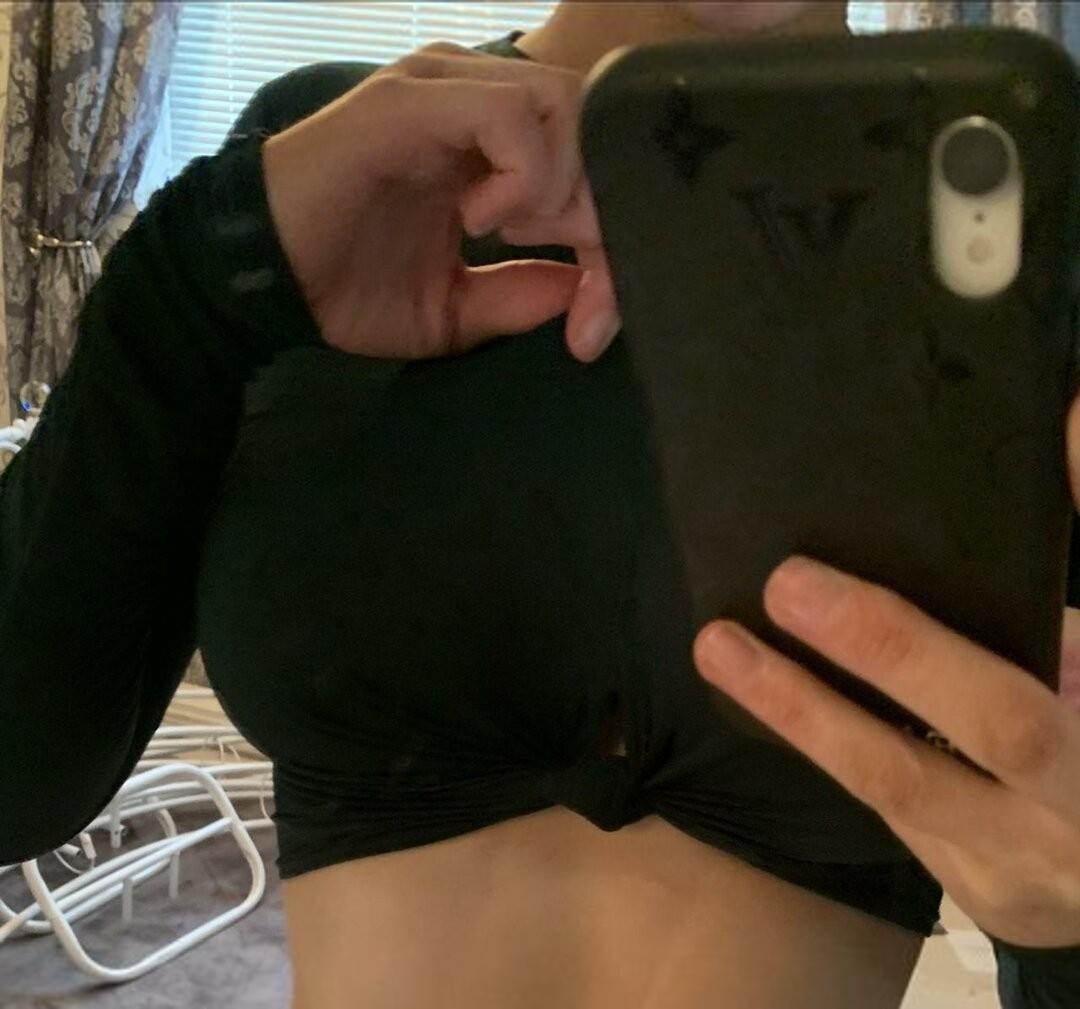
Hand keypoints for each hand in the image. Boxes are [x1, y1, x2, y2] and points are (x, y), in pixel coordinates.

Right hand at [262, 42, 618, 361]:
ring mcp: (442, 92)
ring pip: (560, 102)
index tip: (595, 298)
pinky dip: (519, 172)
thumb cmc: (348, 288)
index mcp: (485, 143)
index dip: (607, 225)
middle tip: (571, 268)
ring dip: (561, 184)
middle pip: (589, 120)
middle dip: (597, 204)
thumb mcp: (454, 310)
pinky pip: (506, 112)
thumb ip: (518, 294)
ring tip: (514, 234)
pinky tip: (481, 220)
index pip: (586, 154)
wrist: (264, 282)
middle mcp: (472, 100)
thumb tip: (582, 288)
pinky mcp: (411, 101)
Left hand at [692, 395, 1079, 949]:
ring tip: (720, 645)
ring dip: (800, 712)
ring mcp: (1011, 866)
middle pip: (966, 743)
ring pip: (893, 786)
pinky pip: (878, 805)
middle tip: (785, 586)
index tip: (837, 567)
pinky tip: (757, 683)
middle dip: (874, 659)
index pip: (1023, 702)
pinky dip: (816, 737)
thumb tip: (1065, 418)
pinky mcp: (963, 886)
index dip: (935, 642)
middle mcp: (1068, 820)